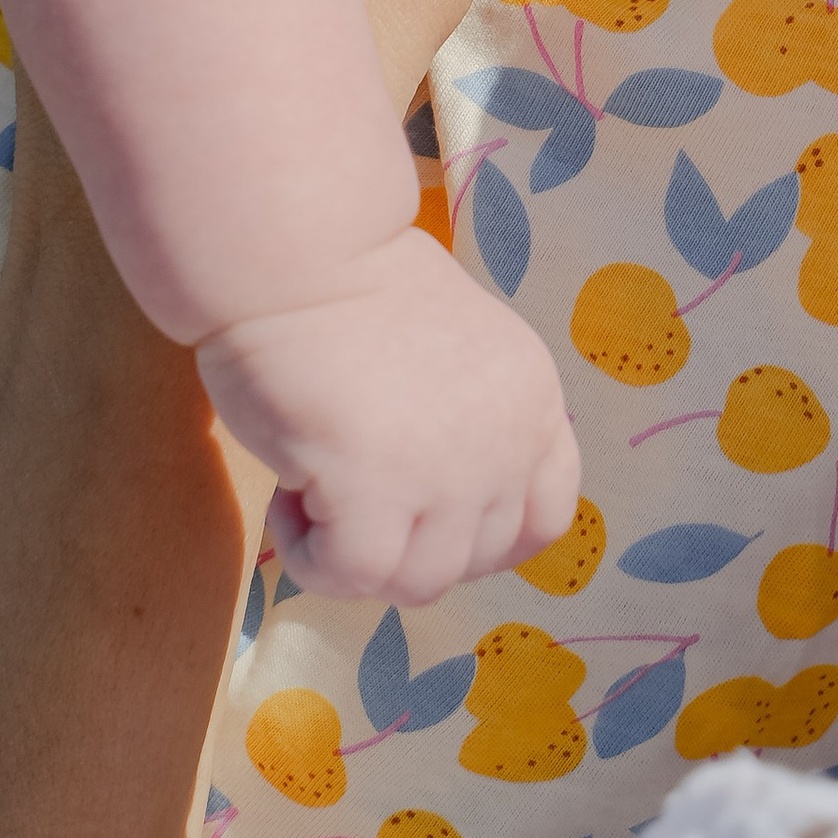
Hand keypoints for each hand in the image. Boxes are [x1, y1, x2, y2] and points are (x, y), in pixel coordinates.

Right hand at [198, 233, 580, 605]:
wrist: (303, 254)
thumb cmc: (360, 293)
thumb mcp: (459, 361)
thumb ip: (473, 427)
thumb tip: (443, 513)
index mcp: (534, 402)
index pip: (547, 518)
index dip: (485, 536)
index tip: (428, 515)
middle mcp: (508, 443)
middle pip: (475, 561)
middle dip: (411, 543)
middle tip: (356, 489)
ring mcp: (449, 474)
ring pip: (419, 583)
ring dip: (360, 556)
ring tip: (318, 488)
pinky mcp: (376, 493)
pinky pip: (353, 577)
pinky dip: (314, 558)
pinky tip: (290, 497)